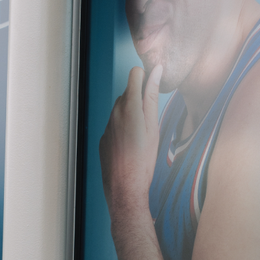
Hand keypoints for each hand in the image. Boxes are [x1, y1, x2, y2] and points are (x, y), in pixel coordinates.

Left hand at [99, 64, 161, 240]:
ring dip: (131, 114)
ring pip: (120, 110)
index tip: (154, 87)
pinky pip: (114, 125)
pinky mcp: (103, 138)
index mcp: (130, 107)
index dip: (146, 77)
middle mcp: (114, 113)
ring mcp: (107, 126)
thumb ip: (152, 96)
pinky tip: (130, 146)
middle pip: (128, 92)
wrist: (125, 188)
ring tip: (142, 136)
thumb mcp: (154, 126)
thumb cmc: (144, 160)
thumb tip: (156, 71)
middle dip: (139, 99)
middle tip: (151, 119)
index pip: (135, 74)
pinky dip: (123, 129)